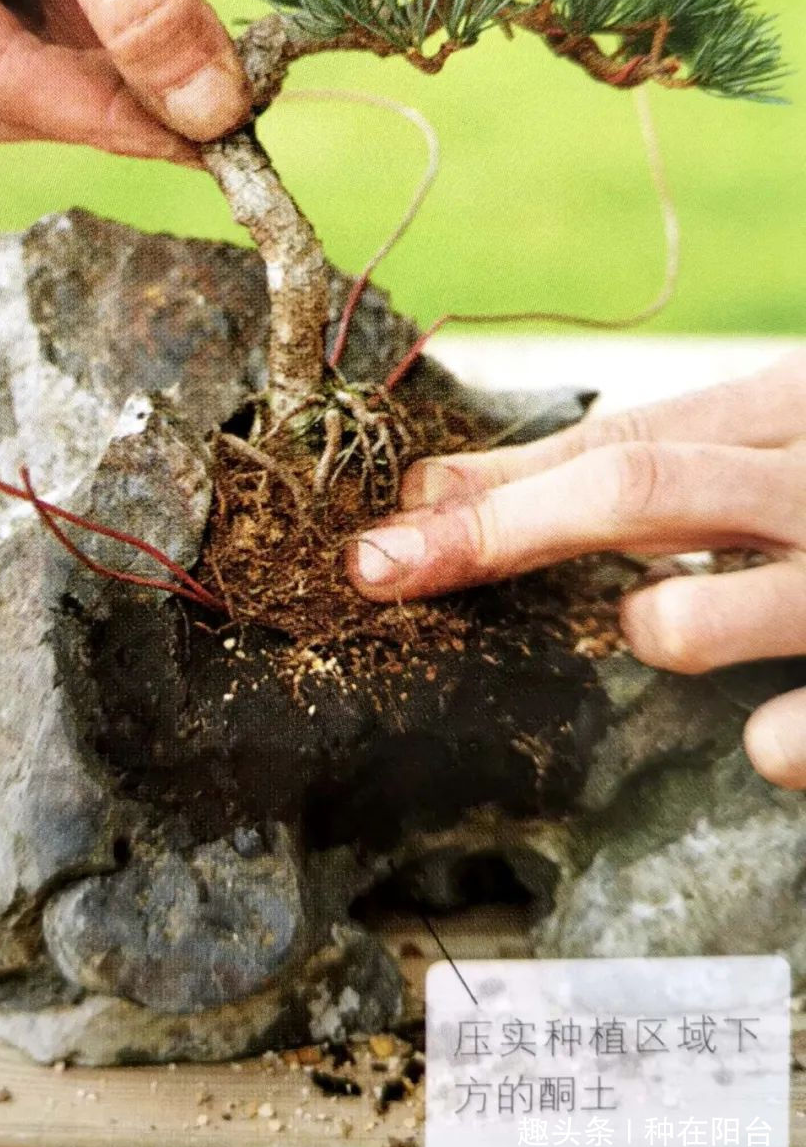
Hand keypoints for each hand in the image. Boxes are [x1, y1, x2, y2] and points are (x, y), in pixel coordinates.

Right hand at [0, 0, 246, 159]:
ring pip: (48, 63)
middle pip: (8, 86)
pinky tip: (194, 37)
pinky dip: (135, 34)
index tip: (207, 144)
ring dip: (136, 74)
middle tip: (225, 119)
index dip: (101, 117)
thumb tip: (210, 114)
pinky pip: (70, 20)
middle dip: (116, 100)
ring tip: (226, 74)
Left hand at [350, 350, 805, 787]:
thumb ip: (623, 463)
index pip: (616, 444)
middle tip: (391, 572)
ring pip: (687, 619)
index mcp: (789, 404)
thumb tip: (438, 490)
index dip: (486, 495)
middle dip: (496, 534)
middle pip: (635, 490)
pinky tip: (762, 732)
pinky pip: (795, 736)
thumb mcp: (755, 445)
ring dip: (650, 630)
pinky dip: (763, 741)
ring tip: (675, 622)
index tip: (381, 541)